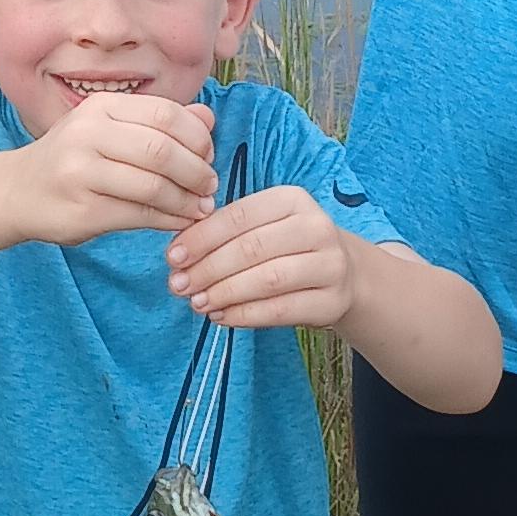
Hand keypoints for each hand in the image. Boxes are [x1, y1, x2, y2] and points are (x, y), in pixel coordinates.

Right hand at [14, 91, 216, 243]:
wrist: (18, 191)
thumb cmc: (75, 158)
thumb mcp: (111, 128)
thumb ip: (160, 122)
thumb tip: (208, 118)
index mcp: (101, 107)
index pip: (166, 114)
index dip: (197, 137)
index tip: (208, 156)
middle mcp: (87, 134)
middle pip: (162, 150)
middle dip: (197, 171)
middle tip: (210, 186)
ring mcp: (81, 173)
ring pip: (153, 186)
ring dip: (187, 200)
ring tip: (200, 207)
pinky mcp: (82, 210)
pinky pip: (139, 215)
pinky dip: (169, 219)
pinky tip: (180, 221)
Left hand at [166, 180, 359, 332]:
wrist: (344, 273)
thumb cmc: (287, 246)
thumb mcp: (262, 226)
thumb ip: (224, 233)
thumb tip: (178, 254)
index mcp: (292, 199)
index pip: (239, 216)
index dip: (202, 238)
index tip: (172, 257)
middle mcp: (316, 227)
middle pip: (252, 248)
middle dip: (208, 269)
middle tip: (178, 285)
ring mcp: (330, 265)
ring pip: (267, 280)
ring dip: (225, 293)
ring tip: (197, 303)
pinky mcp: (332, 301)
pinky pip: (282, 310)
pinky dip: (246, 315)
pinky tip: (222, 316)